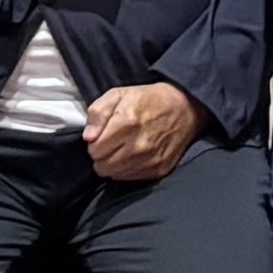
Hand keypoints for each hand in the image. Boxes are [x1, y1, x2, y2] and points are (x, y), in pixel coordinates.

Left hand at [79, 81, 201, 180]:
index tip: (103, 136)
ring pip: (115, 175)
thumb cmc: (147, 99)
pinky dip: (128, 169)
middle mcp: (138, 145)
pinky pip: (130, 179)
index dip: (95, 143)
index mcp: (126, 123)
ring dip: (114, 164)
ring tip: (124, 149)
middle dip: (103, 156)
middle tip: (112, 143)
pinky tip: (135, 156)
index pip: (94, 150)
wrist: (184, 107)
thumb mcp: (118, 94)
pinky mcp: (159, 170)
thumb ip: (98, 113)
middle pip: (102, 167)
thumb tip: (88, 137)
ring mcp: (149, 160)